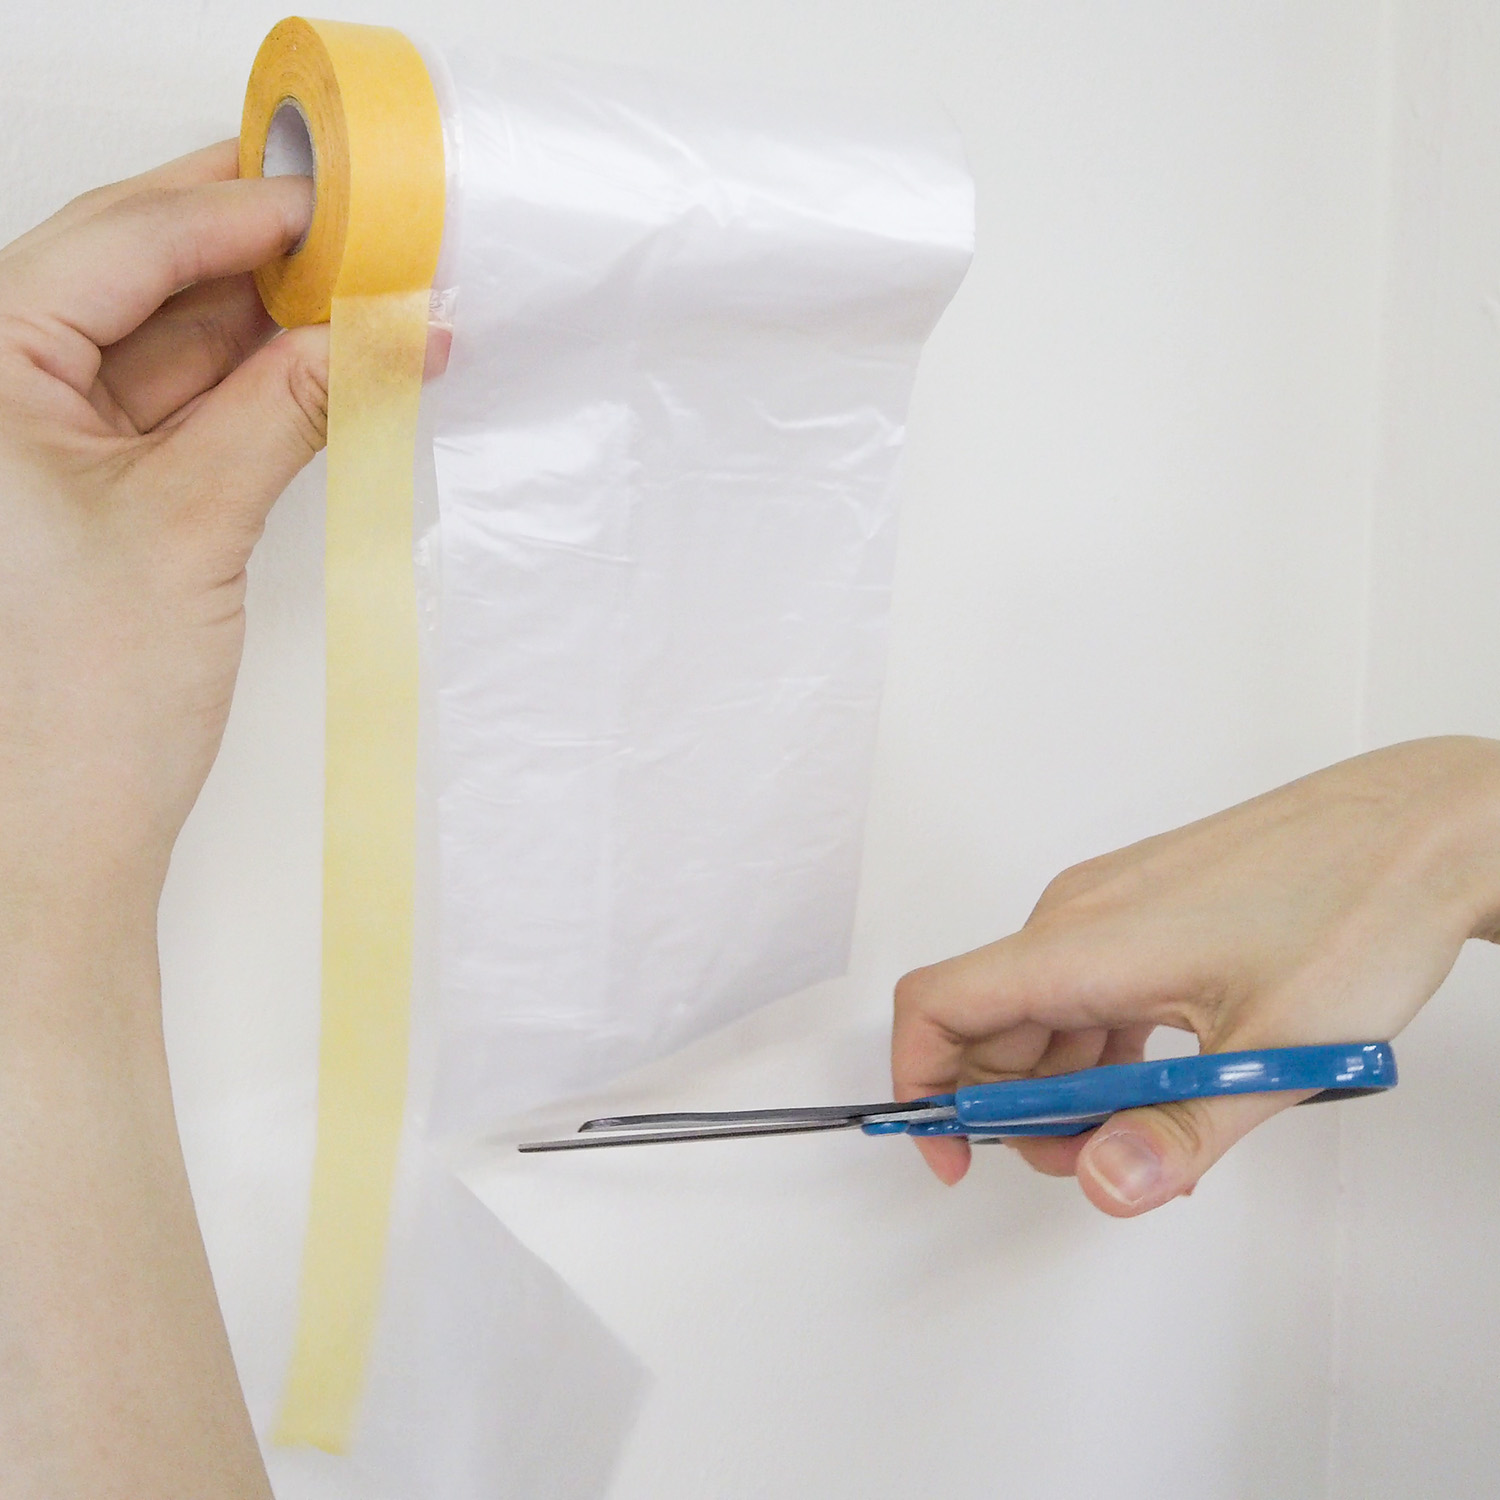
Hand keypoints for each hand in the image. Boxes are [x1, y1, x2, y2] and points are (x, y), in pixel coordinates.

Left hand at [0, 144, 332, 1498]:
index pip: (108, 249)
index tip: (328, 195)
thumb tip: (369, 332)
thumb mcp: (187, 535)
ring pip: (157, 341)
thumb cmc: (68, 717)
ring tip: (356, 283)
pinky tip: (319, 362)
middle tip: (343, 208)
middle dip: (239, 242)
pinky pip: (176, 408)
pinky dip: (249, 383)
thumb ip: (277, 413)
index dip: (226, 211)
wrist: (52, 850)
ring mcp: (41, 448)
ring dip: (258, 315)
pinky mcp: (94, 497)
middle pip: (124, 274)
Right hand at [892, 736, 1499, 1214]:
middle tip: (1090, 1163)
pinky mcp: (1146, 908)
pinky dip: (1103, 1049)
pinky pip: (1088, 985)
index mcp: (1083, 941)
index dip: (922, 1087)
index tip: (955, 1151)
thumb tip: (1106, 1182)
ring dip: (1069, 1085)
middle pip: (990, 1021)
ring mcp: (1112, 906)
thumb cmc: (1356, 907)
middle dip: (1016, 1109)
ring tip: (1146, 1136)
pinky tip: (1162, 1087)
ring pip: (1044, 1008)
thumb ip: (1180, 1133)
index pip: (939, 1005)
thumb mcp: (1270, 1052)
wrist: (1424, 827)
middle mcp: (1079, 915)